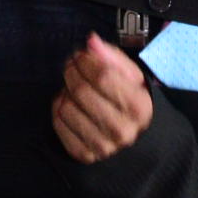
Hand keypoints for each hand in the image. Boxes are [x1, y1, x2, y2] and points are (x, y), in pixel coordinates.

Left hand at [54, 36, 155, 162]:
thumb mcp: (129, 76)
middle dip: (71, 72)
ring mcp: (103, 146)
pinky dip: (58, 109)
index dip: (86, 61)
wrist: (131, 136)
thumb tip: (92, 42)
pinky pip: (58, 123)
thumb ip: (111, 56)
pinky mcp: (84, 155)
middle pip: (81, 91)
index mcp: (138, 107)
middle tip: (71, 67)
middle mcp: (122, 130)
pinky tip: (70, 106)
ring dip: (65, 92)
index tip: (80, 56)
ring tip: (74, 90)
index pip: (102, 76)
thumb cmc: (129, 99)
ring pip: (66, 107)